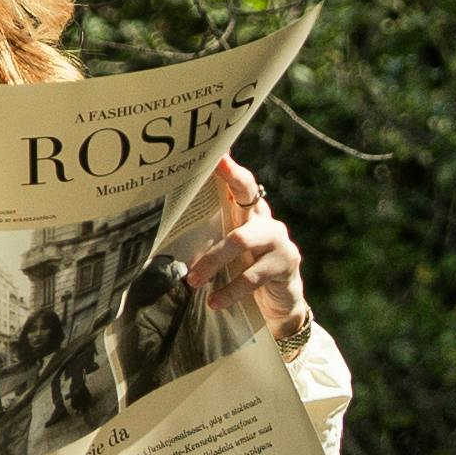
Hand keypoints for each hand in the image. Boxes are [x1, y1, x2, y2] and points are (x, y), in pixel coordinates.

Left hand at [183, 157, 309, 346]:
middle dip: (231, 177)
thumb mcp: (229, 252)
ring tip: (193, 280)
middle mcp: (265, 219)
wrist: (279, 305)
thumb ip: (212, 236)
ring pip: (241, 239)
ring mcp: (278, 239)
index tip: (214, 149)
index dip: (227, 165)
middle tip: (213, 168)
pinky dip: (230, 290)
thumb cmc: (246, 272)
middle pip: (247, 191)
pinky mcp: (286, 263)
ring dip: (212, 259)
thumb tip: (169, 229)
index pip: (237, 182)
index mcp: (248, 213)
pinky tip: (214, 302)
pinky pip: (252, 275)